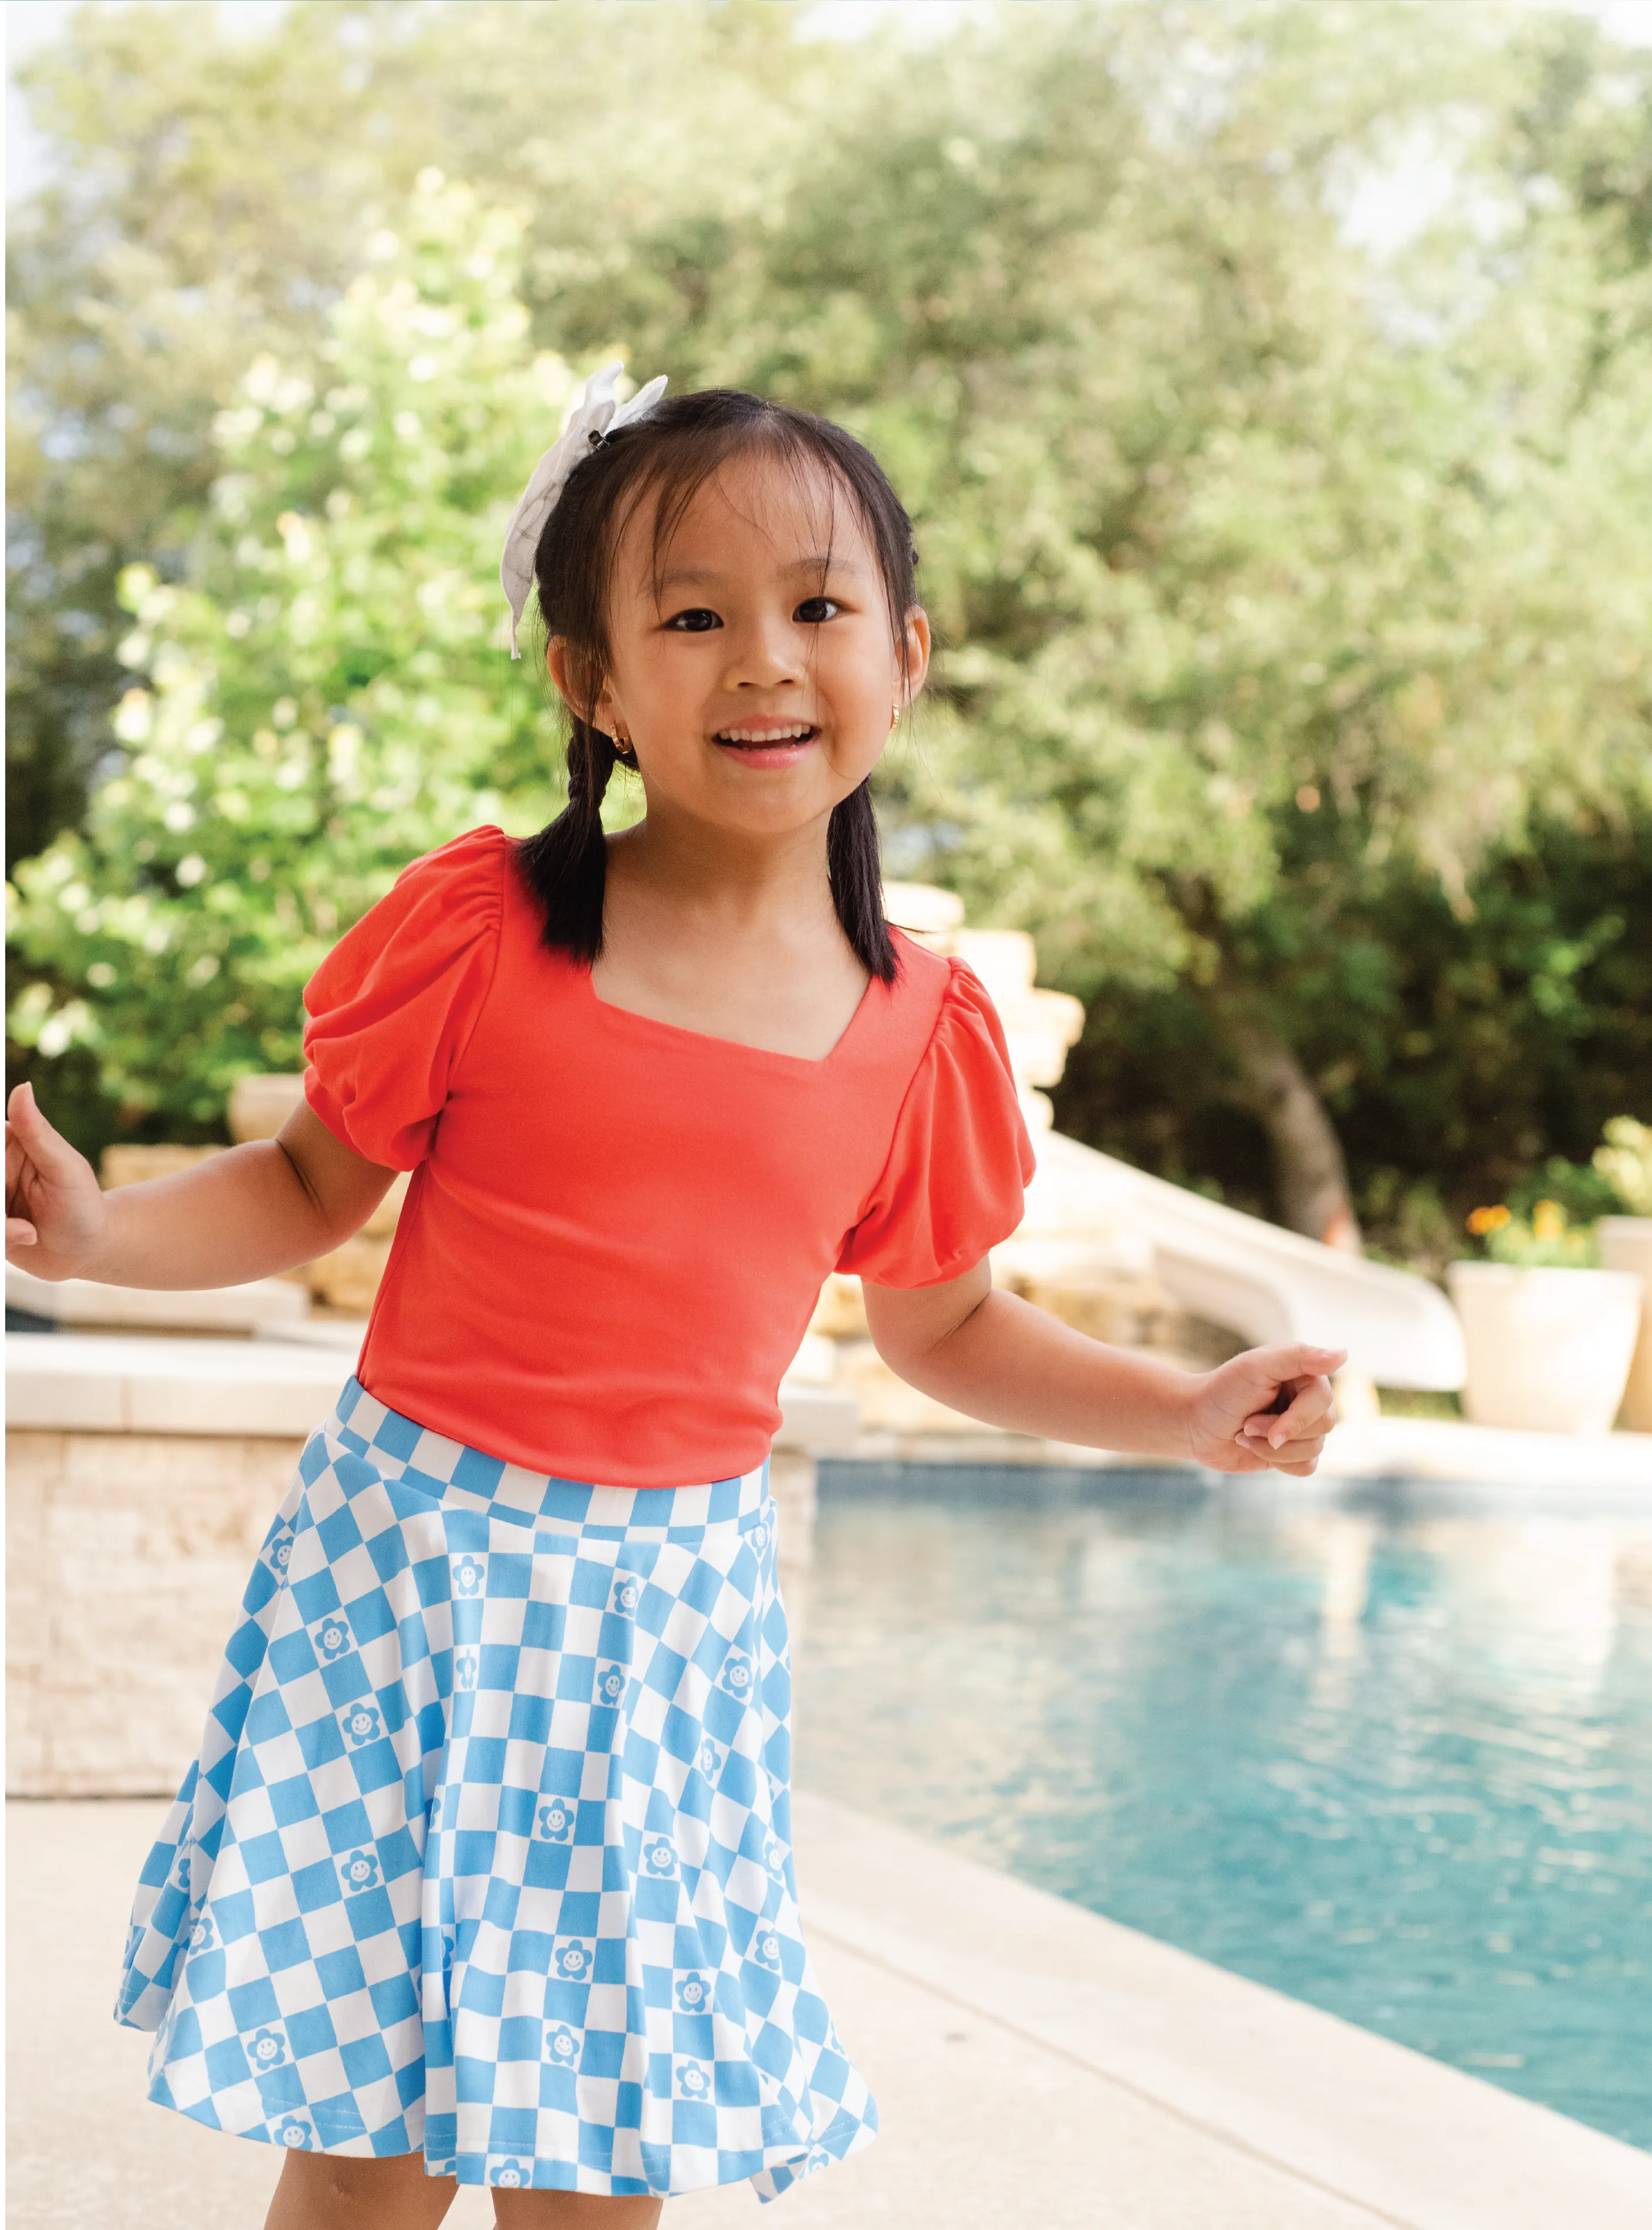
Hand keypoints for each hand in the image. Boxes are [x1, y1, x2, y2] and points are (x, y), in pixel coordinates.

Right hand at [4, 1082, 111, 1280]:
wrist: (89, 1251)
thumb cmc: (84, 1204)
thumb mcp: (63, 1167)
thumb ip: (37, 1132)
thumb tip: (23, 1087)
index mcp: (7, 1142)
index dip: (0, 1170)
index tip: (8, 1179)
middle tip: (13, 1215)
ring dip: (0, 1226)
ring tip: (30, 1232)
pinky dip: (2, 1238)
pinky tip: (28, 1237)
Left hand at [1185, 1344, 1346, 1475]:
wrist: (1195, 1424)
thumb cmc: (1222, 1391)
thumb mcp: (1256, 1367)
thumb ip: (1298, 1357)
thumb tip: (1343, 1354)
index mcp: (1305, 1373)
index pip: (1323, 1400)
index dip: (1295, 1418)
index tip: (1254, 1422)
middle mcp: (1309, 1398)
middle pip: (1324, 1426)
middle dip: (1277, 1432)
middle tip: (1246, 1424)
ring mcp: (1303, 1426)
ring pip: (1314, 1450)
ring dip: (1271, 1449)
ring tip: (1245, 1434)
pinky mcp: (1294, 1452)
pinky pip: (1307, 1467)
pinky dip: (1278, 1463)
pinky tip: (1255, 1448)